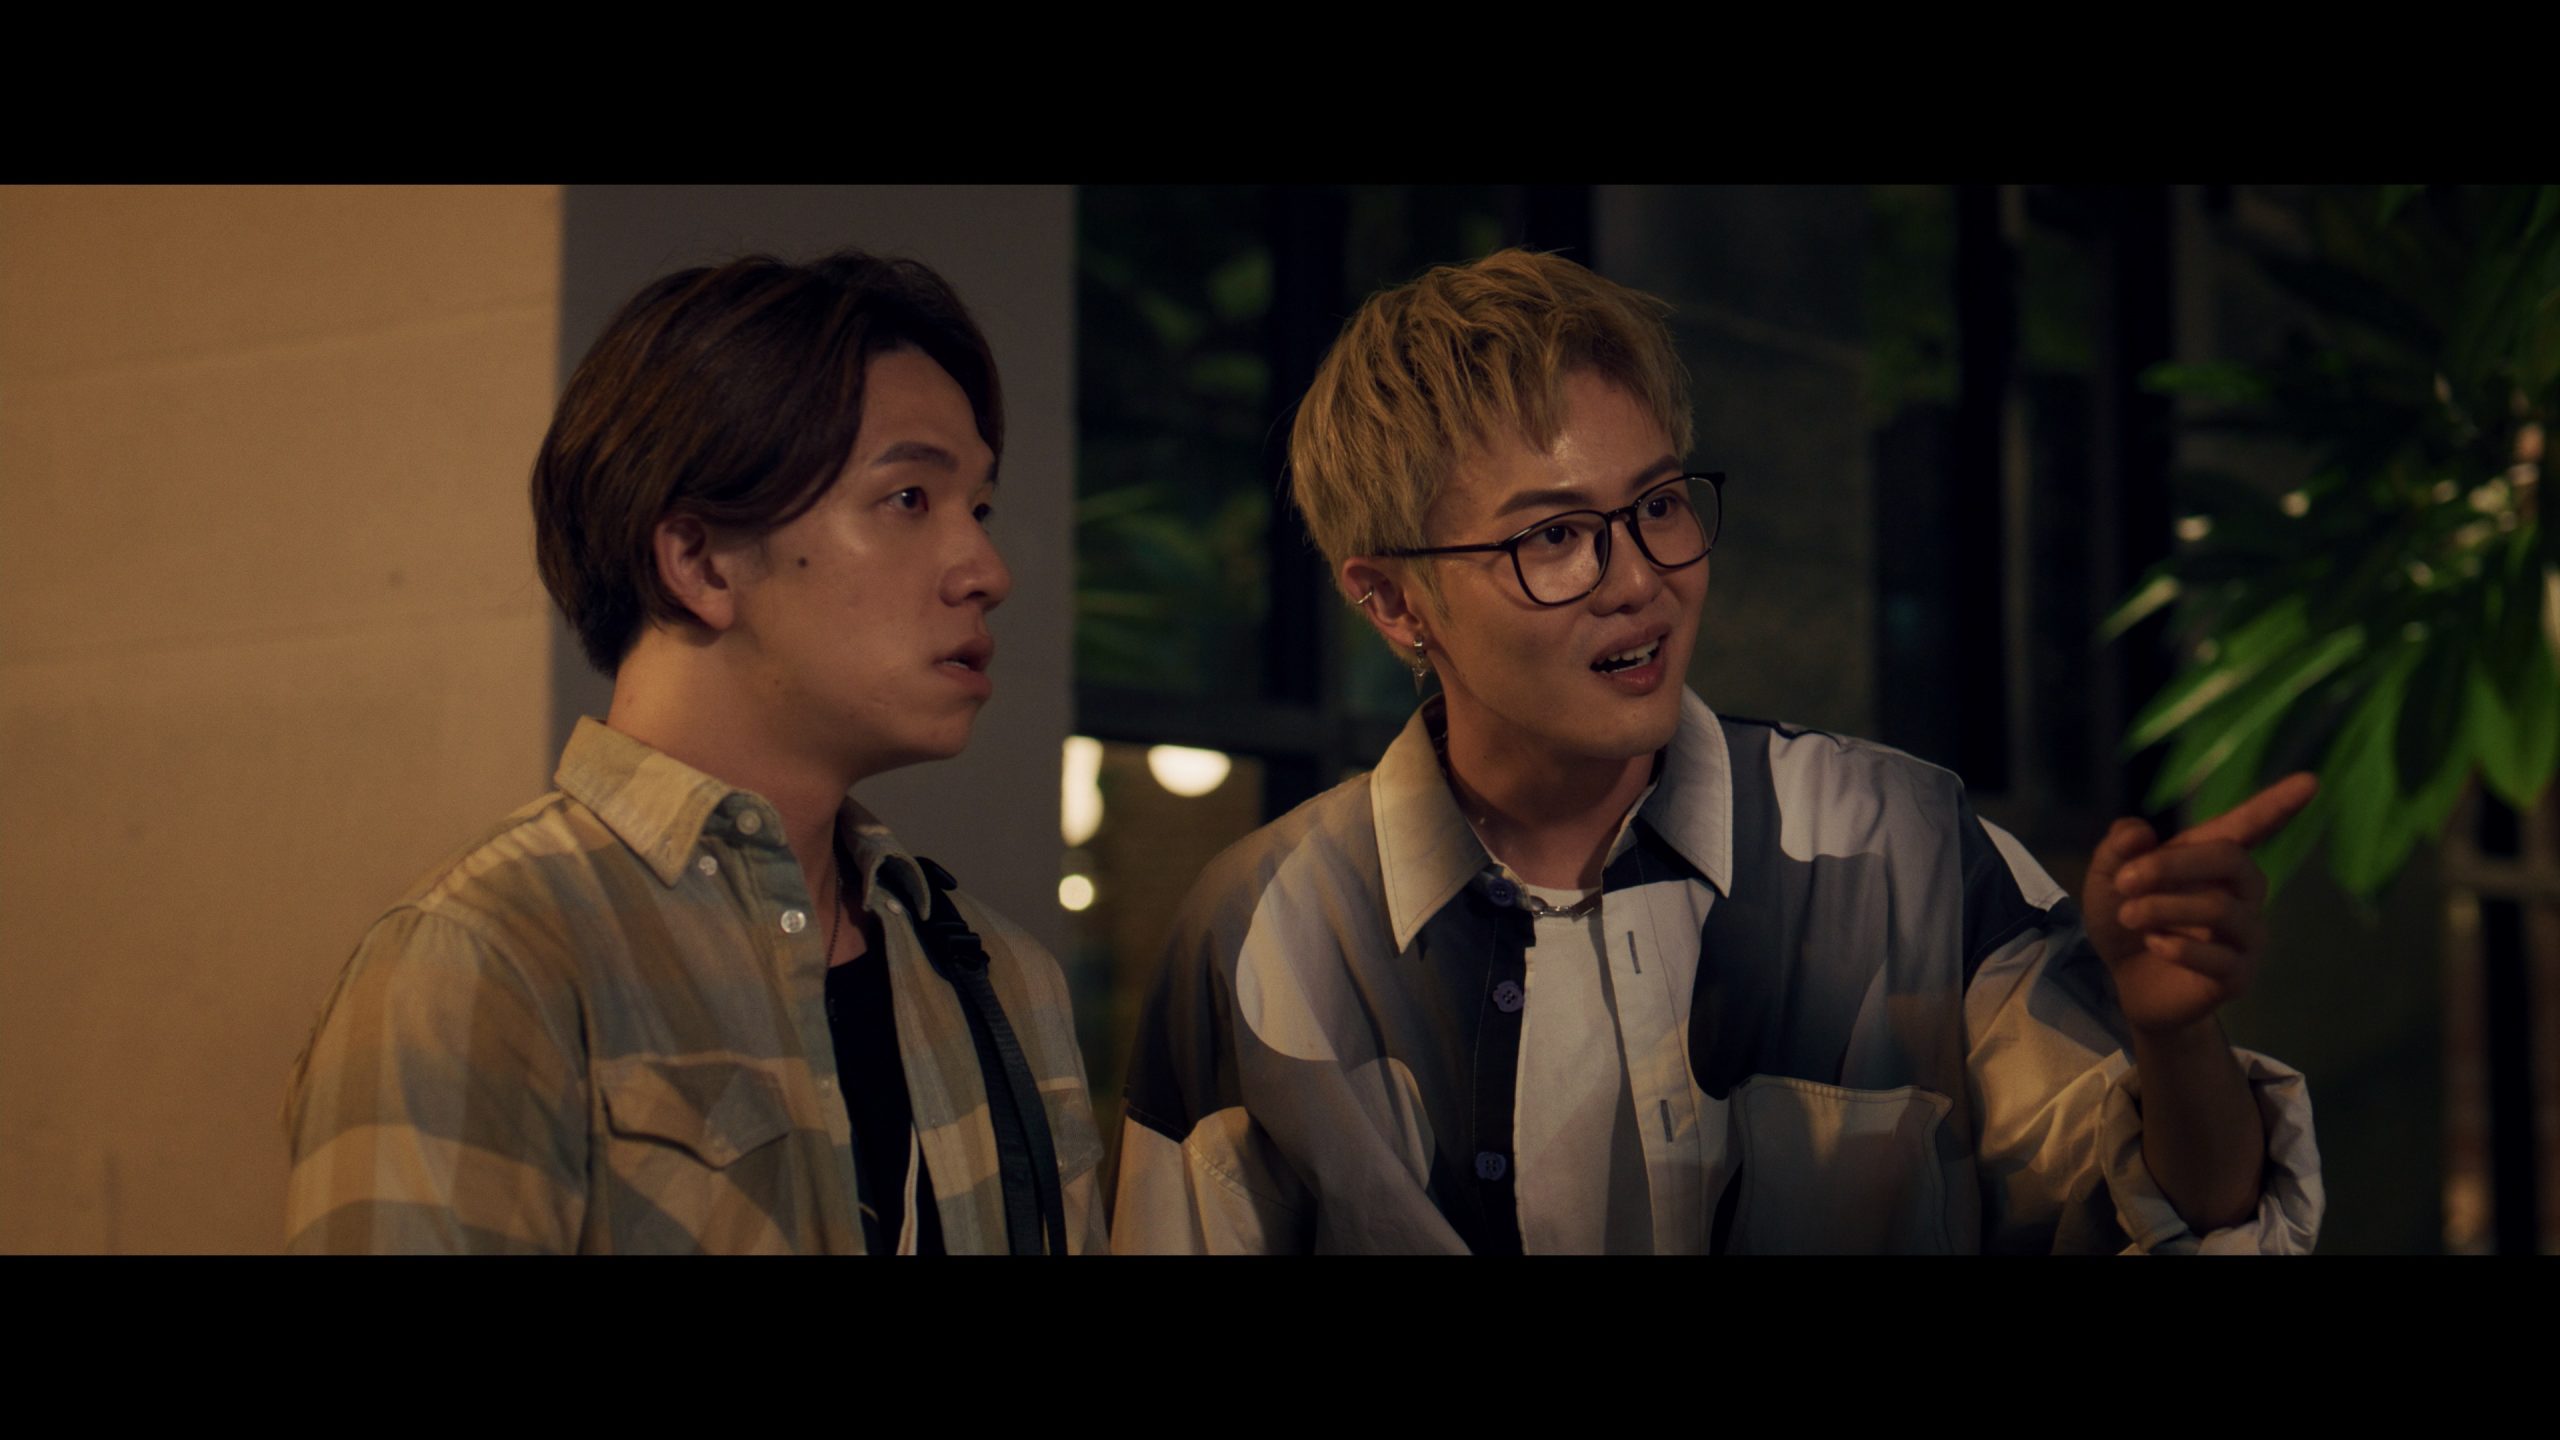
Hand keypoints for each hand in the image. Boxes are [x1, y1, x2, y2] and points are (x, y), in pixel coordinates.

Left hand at [2081, 773, 2317, 1036]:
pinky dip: (2178, 947)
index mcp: (2212, 859)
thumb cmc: (2125, 920)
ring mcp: (2246, 935)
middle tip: (2124, 881)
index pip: (2250, 826)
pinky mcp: (2239, 976)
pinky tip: (2154, 944)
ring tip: (2128, 916)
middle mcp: (2242, 892)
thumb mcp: (2106, 880)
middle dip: (2172, 865)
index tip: (2310, 781)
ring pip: (2221, 909)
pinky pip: (2220, 958)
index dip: (2278, 804)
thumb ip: (2117, 849)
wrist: (2123, 984)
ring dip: (2164, 908)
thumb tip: (2138, 831)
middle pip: (2230, 860)